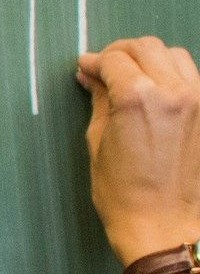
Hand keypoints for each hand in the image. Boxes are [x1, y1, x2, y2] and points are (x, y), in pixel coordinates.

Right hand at [78, 37, 199, 262]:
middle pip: (146, 48)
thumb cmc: (123, 193)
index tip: (85, 68)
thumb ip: (99, 101)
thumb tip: (92, 76)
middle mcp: (173, 91)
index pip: (114, 60)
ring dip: (150, 58)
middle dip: (121, 52)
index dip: (94, 62)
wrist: (165, 225)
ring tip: (134, 76)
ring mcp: (199, 100)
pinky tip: (157, 91)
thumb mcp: (98, 143)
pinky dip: (172, 74)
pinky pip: (192, 77)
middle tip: (105, 67)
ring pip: (174, 55)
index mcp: (138, 98)